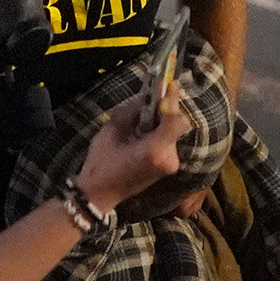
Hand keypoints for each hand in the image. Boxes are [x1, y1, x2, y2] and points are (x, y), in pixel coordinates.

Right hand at [76, 98, 186, 212]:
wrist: (101, 194)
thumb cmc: (101, 163)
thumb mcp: (111, 131)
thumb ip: (131, 112)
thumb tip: (146, 97)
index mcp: (155, 151)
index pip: (176, 121)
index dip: (172, 102)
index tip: (166, 86)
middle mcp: (169, 158)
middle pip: (178, 125)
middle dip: (168, 107)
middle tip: (160, 90)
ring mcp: (170, 165)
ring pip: (174, 132)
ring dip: (164, 119)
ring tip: (149, 109)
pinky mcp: (168, 167)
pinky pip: (170, 141)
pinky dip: (161, 130)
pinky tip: (148, 125)